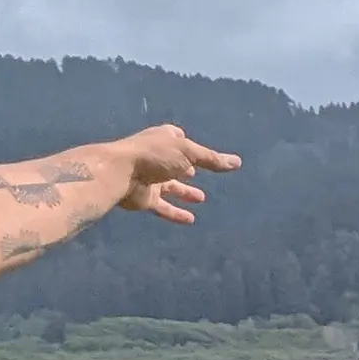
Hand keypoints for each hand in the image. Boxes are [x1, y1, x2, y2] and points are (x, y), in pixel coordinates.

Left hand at [83, 124, 239, 224]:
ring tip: (201, 198)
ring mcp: (150, 178)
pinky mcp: (146, 198)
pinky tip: (190, 220)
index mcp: (164, 140)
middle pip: (175, 164)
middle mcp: (157, 157)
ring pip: (171, 186)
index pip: (177, 139)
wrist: (120, 173)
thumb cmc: (155, 155)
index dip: (187, 145)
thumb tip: (237, 162)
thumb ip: (212, 159)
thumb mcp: (188, 153)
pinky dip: (176, 212)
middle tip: (198, 173)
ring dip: (184, 192)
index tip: (199, 152)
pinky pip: (164, 207)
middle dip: (186, 168)